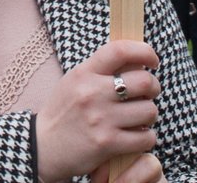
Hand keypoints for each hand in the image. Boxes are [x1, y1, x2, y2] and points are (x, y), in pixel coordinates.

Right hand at [34, 40, 161, 182]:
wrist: (43, 147)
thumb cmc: (63, 112)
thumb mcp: (75, 82)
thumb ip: (101, 70)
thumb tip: (138, 59)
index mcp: (84, 73)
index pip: (120, 50)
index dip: (144, 51)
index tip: (152, 61)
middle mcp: (92, 93)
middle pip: (144, 81)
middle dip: (153, 87)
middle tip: (148, 94)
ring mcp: (101, 119)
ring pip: (149, 110)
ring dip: (149, 115)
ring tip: (139, 118)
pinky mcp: (107, 143)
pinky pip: (145, 137)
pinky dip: (146, 138)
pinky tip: (136, 136)